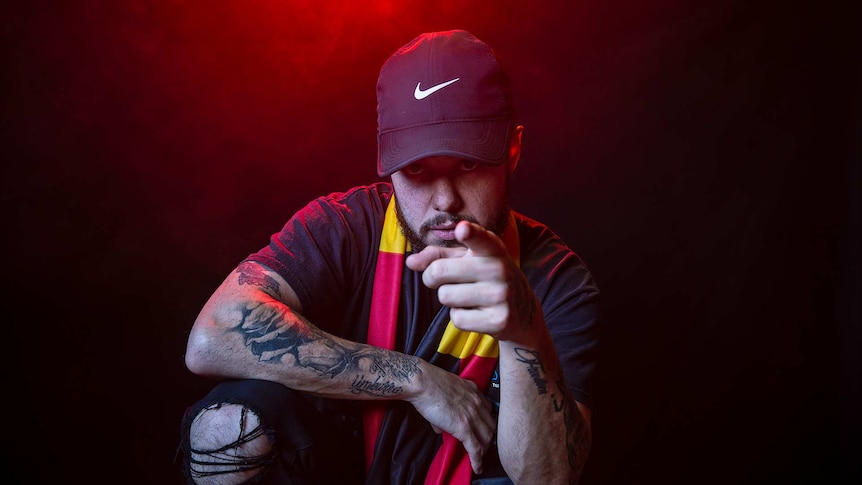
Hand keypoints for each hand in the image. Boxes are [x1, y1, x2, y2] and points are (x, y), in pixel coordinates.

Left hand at [405, 221, 538, 341]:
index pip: (481, 239)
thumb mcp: (468, 260)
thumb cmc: (486, 279)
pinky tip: (477, 314)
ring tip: (469, 298)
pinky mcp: (499, 320)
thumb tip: (411, 262)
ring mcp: (501, 295)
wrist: (523, 314)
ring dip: (449, 299)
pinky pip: (457, 319)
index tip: (462, 229)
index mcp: (492, 249)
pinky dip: (460, 318)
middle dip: (432, 278)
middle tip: (445, 281)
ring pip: (445, 296)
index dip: (470, 234)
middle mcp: (499, 269)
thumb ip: (438, 256)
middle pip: (439, 272)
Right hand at [407, 363, 495, 474]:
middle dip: (488, 437)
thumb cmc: (429, 383)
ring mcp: (472, 416)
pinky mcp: (464, 428)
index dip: (486, 422)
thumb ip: (449, 406)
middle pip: (491, 425)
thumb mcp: (446, 390)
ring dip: (484, 449)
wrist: (423, 382)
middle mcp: (477, 403)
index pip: (488, 411)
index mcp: (474, 392)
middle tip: (482, 445)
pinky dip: (477, 460)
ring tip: (479, 457)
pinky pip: (475, 448)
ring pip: (486, 438)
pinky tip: (477, 467)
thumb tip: (440, 427)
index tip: (483, 428)